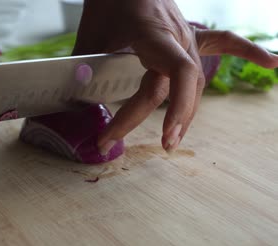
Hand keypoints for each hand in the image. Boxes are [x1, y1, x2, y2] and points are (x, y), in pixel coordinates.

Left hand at [74, 0, 277, 151]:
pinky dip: (247, 53)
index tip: (117, 136)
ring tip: (173, 134)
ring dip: (187, 109)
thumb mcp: (88, 38)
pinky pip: (225, 43)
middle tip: (155, 147)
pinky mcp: (191, 33)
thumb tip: (72, 106)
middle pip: (180, 86)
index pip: (168, 80)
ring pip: (195, 80)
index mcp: (153, 34)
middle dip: (170, 120)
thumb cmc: (106, 3)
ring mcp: (188, 34)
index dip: (151, 113)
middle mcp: (177, 37)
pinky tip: (273, 63)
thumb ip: (81, 71)